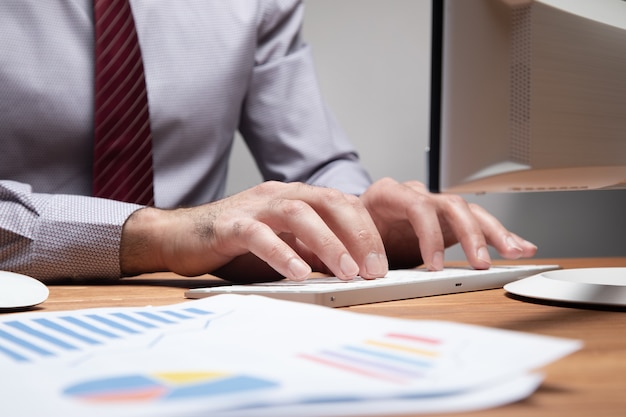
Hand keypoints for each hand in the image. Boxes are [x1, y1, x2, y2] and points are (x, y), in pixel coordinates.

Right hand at [120, 181, 387, 281]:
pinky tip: (298, 274)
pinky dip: (282, 253)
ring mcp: (254, 207)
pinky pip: (259, 235)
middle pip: (329, 202)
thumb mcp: (283, 244)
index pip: (342, 204)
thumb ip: (311, 249)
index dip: (367, 231)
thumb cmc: (235, 242)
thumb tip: (349, 268)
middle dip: (358, 235)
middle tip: (374, 269)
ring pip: (300, 214)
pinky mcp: (229, 225)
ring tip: (347, 272)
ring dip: (328, 243)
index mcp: (296, 197)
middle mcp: (279, 195)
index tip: (381, 264)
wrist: (179, 235)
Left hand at [359, 178, 536, 269]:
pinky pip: (478, 224)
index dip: (429, 234)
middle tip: (480, 263)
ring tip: (515, 252)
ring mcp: (433, 207)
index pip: (417, 205)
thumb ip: (360, 249)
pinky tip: (521, 247)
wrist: (351, 228)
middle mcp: (415, 195)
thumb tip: (368, 271)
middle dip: (470, 234)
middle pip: (450, 205)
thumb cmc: (349, 231)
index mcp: (387, 194)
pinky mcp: (447, 222)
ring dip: (494, 233)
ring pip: (469, 212)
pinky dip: (499, 236)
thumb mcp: (348, 238)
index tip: (435, 265)